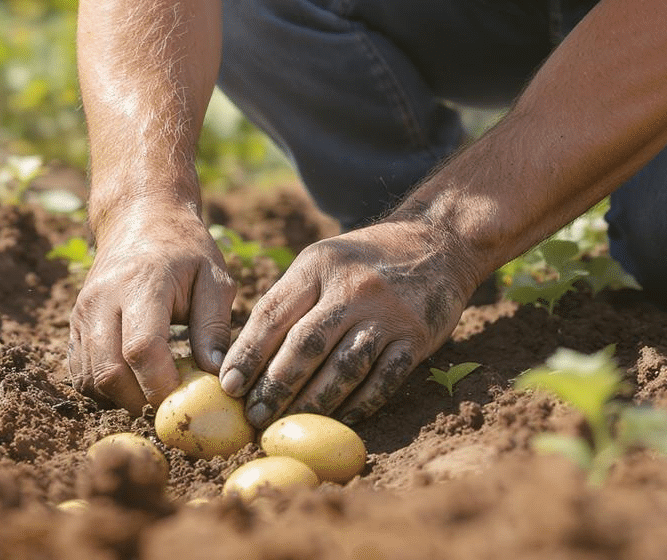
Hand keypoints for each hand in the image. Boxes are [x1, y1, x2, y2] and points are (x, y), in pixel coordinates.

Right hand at [68, 201, 236, 410]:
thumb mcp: (214, 278)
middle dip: (141, 402)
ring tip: (153, 393)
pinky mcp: (73, 324)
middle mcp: (103, 300)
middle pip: (109, 372)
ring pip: (90, 378)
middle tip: (171, 410)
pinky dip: (103, 390)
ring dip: (121, 400)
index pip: (142, 349)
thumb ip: (215, 326)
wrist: (140, 217)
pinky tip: (132, 383)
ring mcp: (82, 313)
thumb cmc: (185, 250)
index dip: (161, 385)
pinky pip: (80, 373)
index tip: (186, 402)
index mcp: (141, 285)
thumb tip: (218, 377)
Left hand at [216, 219, 476, 426]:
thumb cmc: (365, 260)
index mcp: (318, 266)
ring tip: (288, 423)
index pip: (273, 314)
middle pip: (304, 345)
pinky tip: (339, 418)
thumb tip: (245, 355)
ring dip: (312, 402)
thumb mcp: (322, 261)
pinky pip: (382, 380)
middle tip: (254, 415)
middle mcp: (352, 288)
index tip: (228, 386)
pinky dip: (359, 404)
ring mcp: (386, 314)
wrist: (438, 242)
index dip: (247, 354)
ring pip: (342, 368)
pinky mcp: (416, 337)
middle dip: (275, 386)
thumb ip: (289, 300)